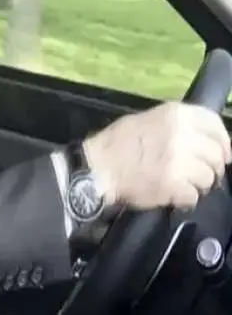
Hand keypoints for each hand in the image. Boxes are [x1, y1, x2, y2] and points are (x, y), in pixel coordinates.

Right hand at [84, 102, 231, 210]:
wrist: (96, 169)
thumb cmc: (117, 144)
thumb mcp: (147, 120)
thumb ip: (177, 125)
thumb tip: (204, 139)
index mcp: (175, 114)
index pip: (214, 124)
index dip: (223, 141)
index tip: (223, 153)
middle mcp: (181, 134)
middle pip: (217, 154)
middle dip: (211, 167)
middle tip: (199, 174)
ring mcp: (179, 160)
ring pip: (208, 177)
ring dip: (198, 184)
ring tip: (181, 185)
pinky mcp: (174, 183)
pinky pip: (194, 195)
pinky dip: (185, 199)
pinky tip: (173, 195)